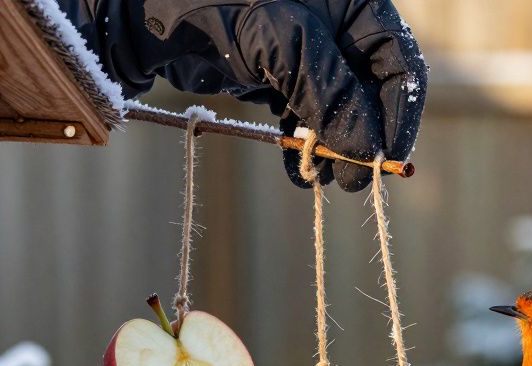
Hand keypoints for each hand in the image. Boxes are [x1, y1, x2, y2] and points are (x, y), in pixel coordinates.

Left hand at [65, 0, 425, 191]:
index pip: (397, 59)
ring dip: (333, 147)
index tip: (387, 162)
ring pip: (338, 106)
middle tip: (352, 182)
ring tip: (320, 180)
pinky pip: (302, 113)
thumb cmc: (208, 0)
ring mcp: (304, 47)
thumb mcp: (279, 40)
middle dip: (363, 136)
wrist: (133, 7)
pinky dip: (302, 144)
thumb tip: (368, 151)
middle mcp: (334, 21)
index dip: (399, 112)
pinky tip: (296, 172)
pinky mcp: (273, 71)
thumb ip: (329, 91)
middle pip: (371, 88)